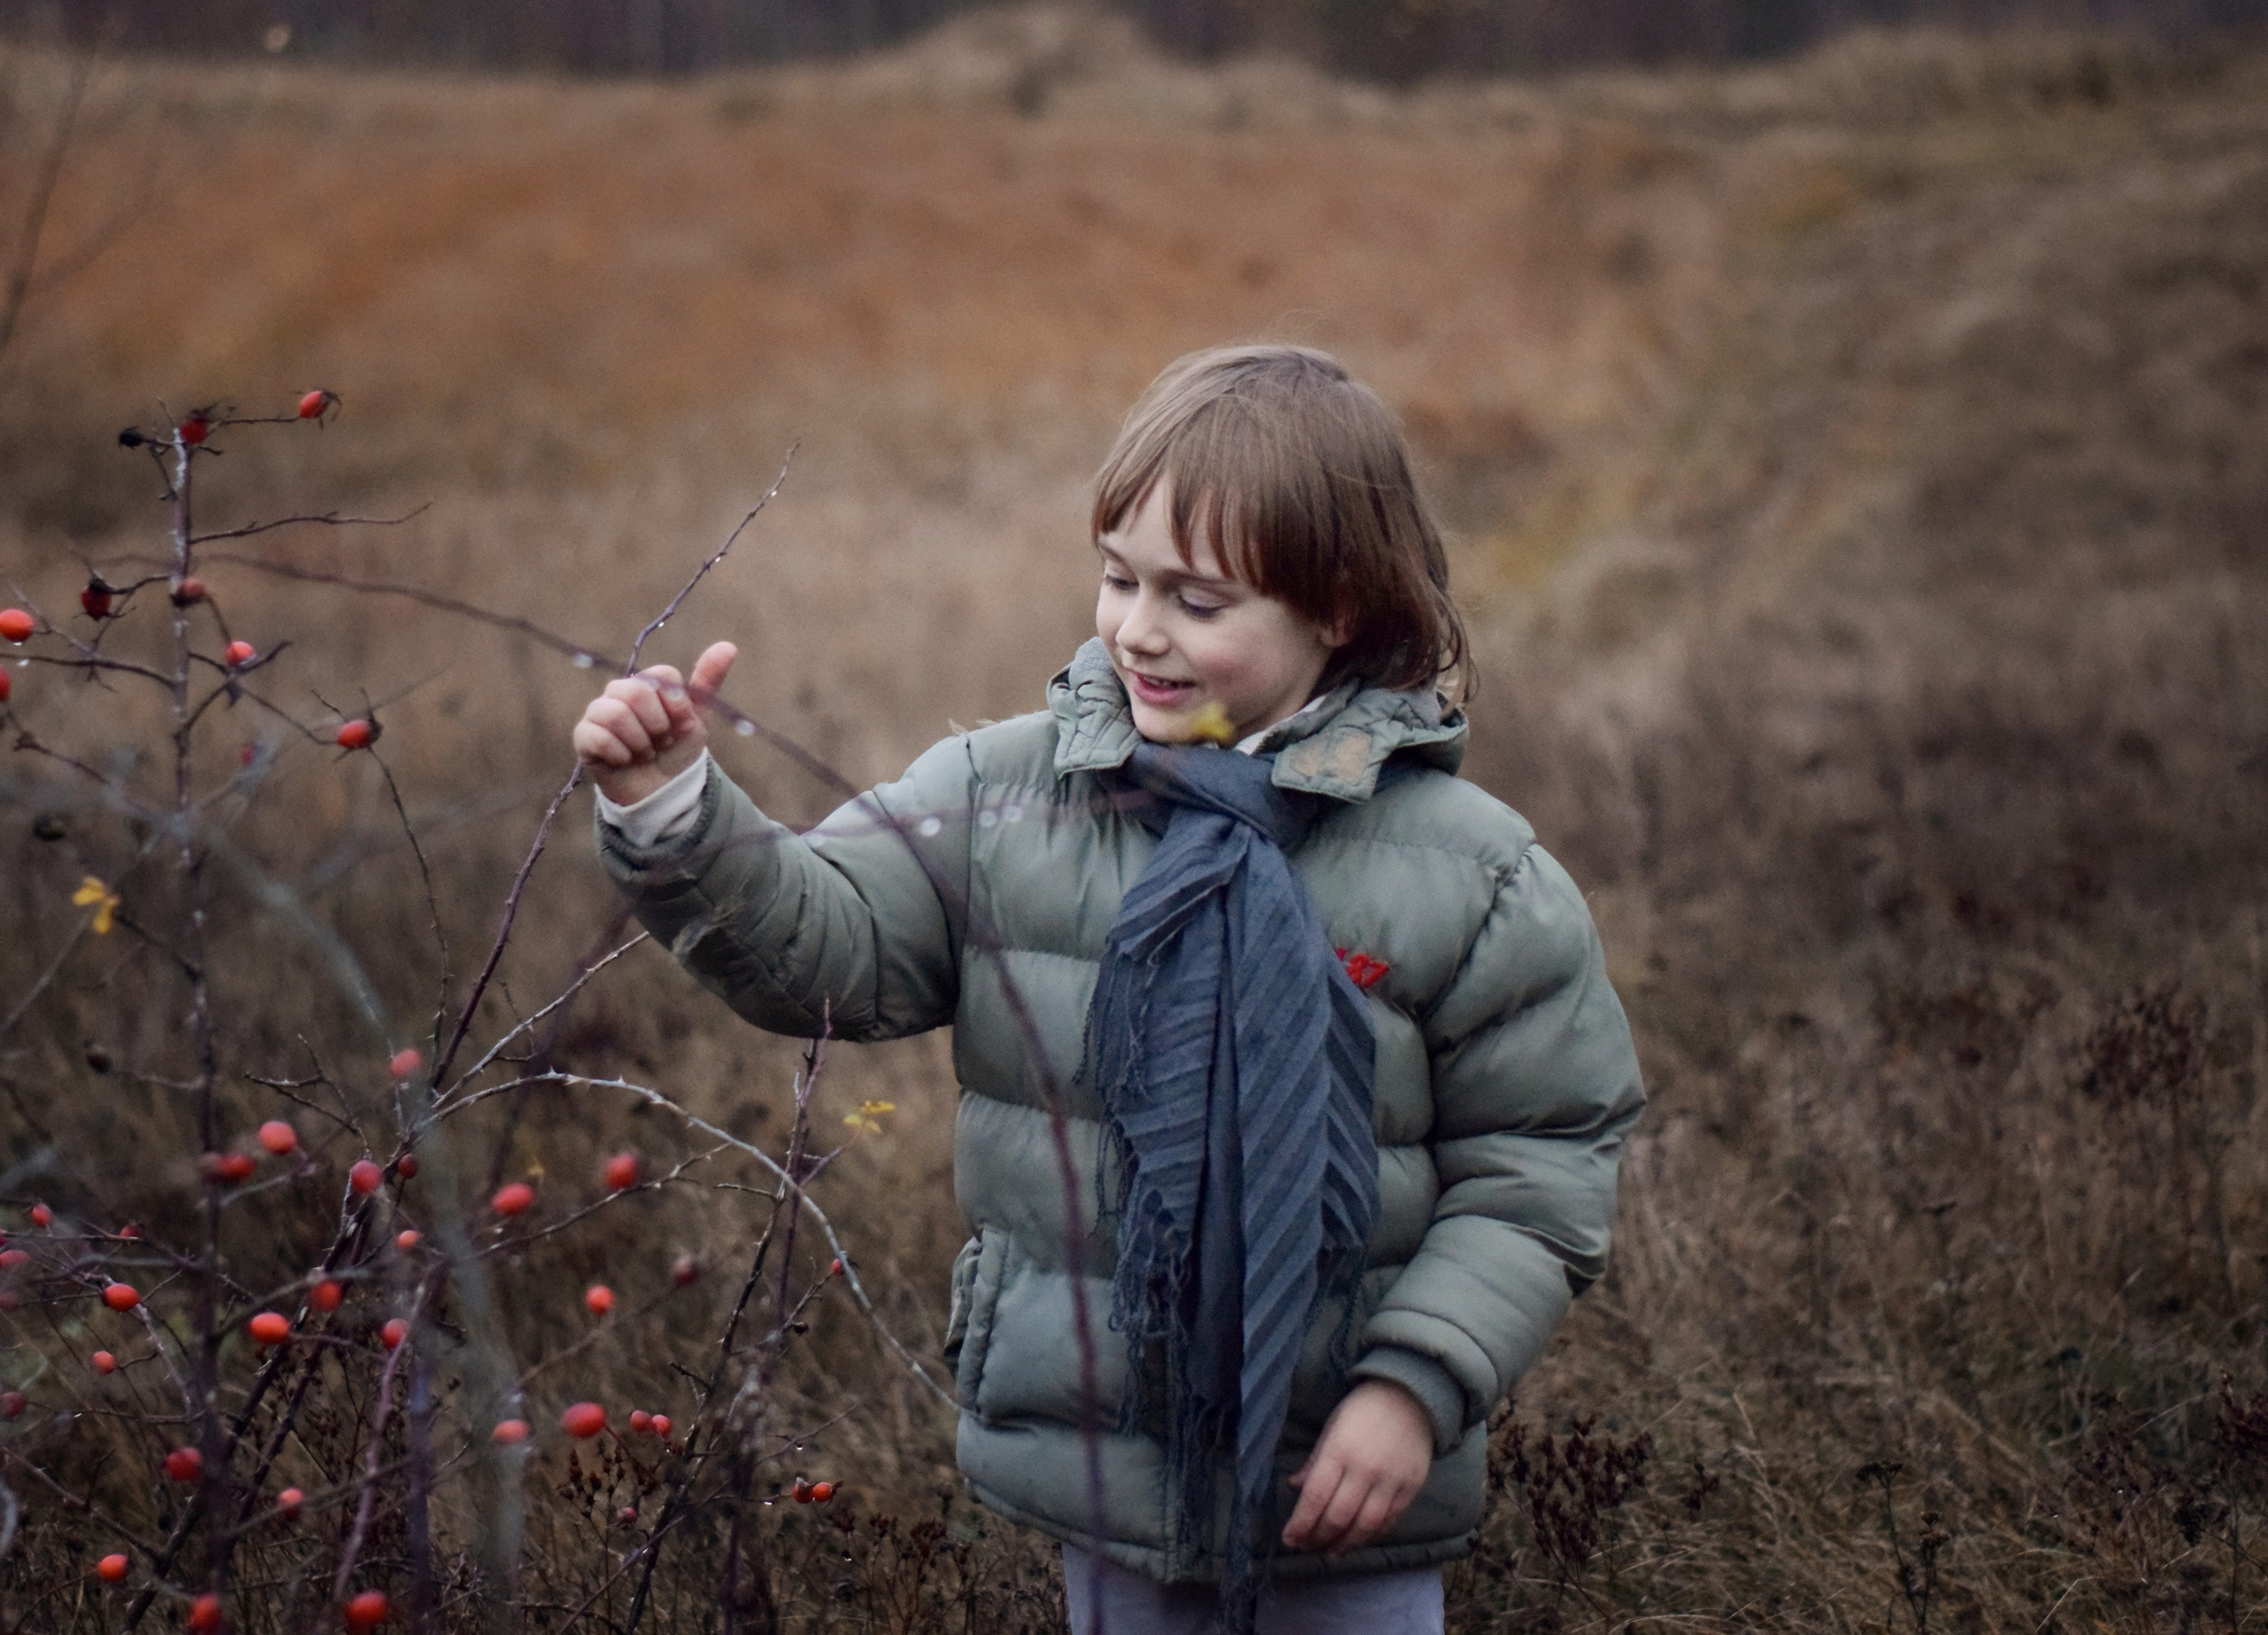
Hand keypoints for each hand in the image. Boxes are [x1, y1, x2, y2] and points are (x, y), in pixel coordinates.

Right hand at [572, 641, 736, 806]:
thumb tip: (728, 646)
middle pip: (636, 691)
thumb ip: (708, 682)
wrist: (660, 790)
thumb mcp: (698, 719)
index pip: (662, 675)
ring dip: (639, 742)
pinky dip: (620, 754)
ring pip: (615, 713)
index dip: (677, 704)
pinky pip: (597, 736)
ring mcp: (598, 712)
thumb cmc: (677, 750)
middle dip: (657, 725)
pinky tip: (626, 761)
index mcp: (648, 683)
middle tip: (660, 742)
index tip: (681, 724)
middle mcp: (620, 691)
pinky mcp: (584, 736)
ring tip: (644, 753)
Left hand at [1280, 1379, 1433, 1554]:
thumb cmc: (1363, 1410)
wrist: (1411, 1397)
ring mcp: (1390, 1481)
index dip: (1300, 1524)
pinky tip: (1358, 1539)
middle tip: (1307, 1546)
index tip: (1289, 1538)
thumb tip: (1295, 1488)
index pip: (1315, 1497)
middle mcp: (1364, 1470)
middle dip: (1318, 1537)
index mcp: (1339, 1451)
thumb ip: (1314, 1462)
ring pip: (1365, 1526)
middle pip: (1338, 1517)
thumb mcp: (1331, 1428)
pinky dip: (1371, 1535)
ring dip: (1345, 1544)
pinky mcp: (1411, 1488)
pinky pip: (1389, 1521)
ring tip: (1331, 1552)